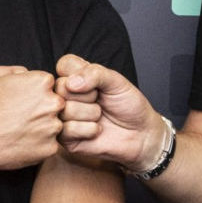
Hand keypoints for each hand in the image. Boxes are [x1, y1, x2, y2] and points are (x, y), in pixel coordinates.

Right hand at [0, 65, 62, 173]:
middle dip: (42, 109)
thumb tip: (28, 75)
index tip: (22, 101)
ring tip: (18, 131)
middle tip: (21, 117)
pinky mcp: (50, 148)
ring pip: (54, 125)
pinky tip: (20, 143)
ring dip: (41, 128)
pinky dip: (37, 145)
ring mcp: (53, 127)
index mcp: (42, 82)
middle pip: (56, 104)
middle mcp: (53, 103)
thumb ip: (19, 70)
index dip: (35, 92)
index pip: (50, 84)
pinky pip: (49, 144)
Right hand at [55, 53, 161, 170]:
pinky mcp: (65, 138)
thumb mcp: (116, 81)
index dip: (83, 74)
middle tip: (100, 101)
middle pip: (61, 88)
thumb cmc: (128, 105)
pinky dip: (89, 129)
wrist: (140, 133)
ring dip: (90, 113)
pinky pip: (68, 129)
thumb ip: (95, 73)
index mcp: (75, 77)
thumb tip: (71, 83)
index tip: (98, 84)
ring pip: (65, 109)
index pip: (64, 65)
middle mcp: (65, 96)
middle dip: (88, 95)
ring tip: (100, 116)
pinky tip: (97, 130)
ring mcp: (63, 116)